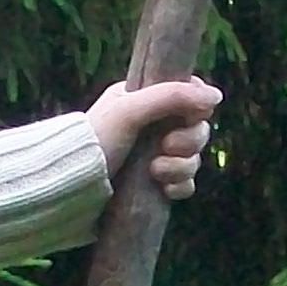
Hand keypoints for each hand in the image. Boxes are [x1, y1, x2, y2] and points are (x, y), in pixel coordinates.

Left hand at [86, 74, 219, 199]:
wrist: (70, 189)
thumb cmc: (94, 142)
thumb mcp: (130, 111)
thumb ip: (172, 96)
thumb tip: (216, 96)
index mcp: (144, 99)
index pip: (190, 95)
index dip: (197, 107)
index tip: (189, 116)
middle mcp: (151, 125)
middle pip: (197, 129)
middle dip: (188, 141)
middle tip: (165, 147)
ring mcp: (154, 156)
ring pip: (193, 158)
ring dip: (182, 166)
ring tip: (155, 172)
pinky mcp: (153, 185)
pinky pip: (185, 183)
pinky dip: (180, 186)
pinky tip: (165, 190)